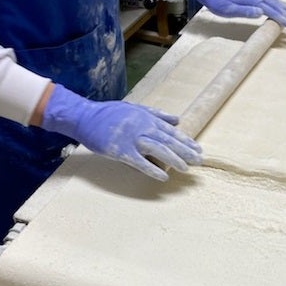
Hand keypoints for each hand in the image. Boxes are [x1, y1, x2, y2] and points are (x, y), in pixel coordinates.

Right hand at [41, 84, 201, 180]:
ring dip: (174, 159)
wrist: (85, 117)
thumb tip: (177, 119)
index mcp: (147, 118)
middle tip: (199, 160)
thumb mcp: (136, 108)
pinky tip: (163, 177)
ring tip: (186, 168)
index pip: (171, 132)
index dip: (186, 141)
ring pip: (158, 150)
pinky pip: (139, 162)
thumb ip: (157, 114)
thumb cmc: (110, 113)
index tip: (198, 149)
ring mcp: (132, 139)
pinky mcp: (120, 150)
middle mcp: (143, 128)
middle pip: (169, 141)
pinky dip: (152, 169)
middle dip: (186, 151)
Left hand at [188, 0, 285, 27]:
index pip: (270, 10)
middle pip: (275, 4)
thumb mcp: (229, 10)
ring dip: (284, 7)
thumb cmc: (218, 3)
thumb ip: (245, 11)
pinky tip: (281, 7)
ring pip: (273, 0)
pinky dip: (277, 3)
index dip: (280, 17)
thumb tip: (260, 12)